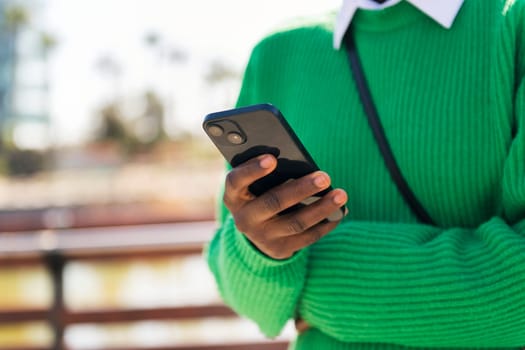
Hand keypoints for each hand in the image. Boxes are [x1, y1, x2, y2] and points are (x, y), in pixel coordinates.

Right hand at [223, 154, 347, 259]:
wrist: (256, 229)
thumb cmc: (259, 192)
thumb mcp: (254, 184)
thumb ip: (267, 173)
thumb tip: (301, 165)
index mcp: (234, 196)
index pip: (236, 181)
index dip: (252, 170)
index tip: (272, 159)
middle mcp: (244, 219)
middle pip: (274, 202)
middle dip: (301, 189)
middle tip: (324, 176)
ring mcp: (262, 237)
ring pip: (295, 223)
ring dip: (321, 208)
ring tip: (340, 194)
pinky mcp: (280, 249)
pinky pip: (307, 237)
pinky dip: (326, 224)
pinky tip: (340, 212)